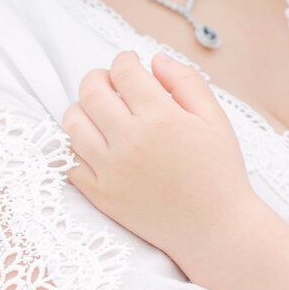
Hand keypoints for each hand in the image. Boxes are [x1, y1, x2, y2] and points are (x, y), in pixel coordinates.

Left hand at [63, 50, 254, 265]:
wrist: (216, 230)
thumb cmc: (220, 173)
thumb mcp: (215, 119)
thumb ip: (186, 82)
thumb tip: (154, 59)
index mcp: (161, 118)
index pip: (124, 71)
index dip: (125, 61)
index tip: (131, 64)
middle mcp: (130, 141)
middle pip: (91, 91)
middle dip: (99, 78)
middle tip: (111, 84)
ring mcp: (111, 170)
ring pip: (72, 123)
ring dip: (82, 109)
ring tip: (99, 113)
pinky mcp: (101, 195)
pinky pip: (69, 162)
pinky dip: (75, 147)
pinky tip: (94, 144)